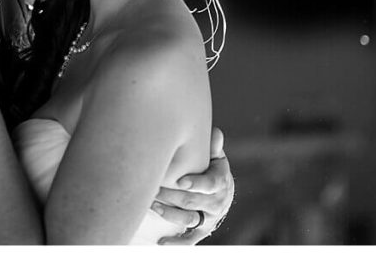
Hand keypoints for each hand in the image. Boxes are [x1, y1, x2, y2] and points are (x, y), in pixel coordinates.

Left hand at [153, 127, 234, 244]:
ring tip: (152, 206)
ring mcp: (208, 218)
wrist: (223, 192)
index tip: (180, 181)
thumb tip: (216, 133)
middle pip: (192, 202)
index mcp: (220, 182)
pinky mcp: (202, 230)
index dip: (196, 184)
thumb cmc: (213, 169)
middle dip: (172, 196)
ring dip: (169, 214)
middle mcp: (216, 202)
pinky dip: (176, 243)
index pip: (210, 185)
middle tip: (153, 189)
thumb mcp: (216, 157)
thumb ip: (213, 147)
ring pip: (188, 219)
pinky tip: (161, 243)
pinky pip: (190, 239)